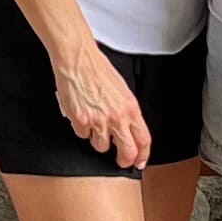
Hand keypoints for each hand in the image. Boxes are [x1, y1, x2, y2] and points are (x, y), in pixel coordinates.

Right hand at [51, 39, 152, 173]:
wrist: (77, 59)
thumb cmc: (97, 69)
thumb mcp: (121, 90)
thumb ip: (126, 111)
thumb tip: (128, 128)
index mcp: (130, 108)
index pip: (144, 140)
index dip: (143, 155)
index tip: (139, 161)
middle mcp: (117, 116)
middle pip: (127, 151)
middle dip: (124, 161)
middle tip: (121, 161)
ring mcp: (98, 120)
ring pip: (101, 146)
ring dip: (98, 140)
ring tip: (95, 124)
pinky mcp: (81, 121)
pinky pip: (82, 135)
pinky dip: (82, 128)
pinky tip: (83, 115)